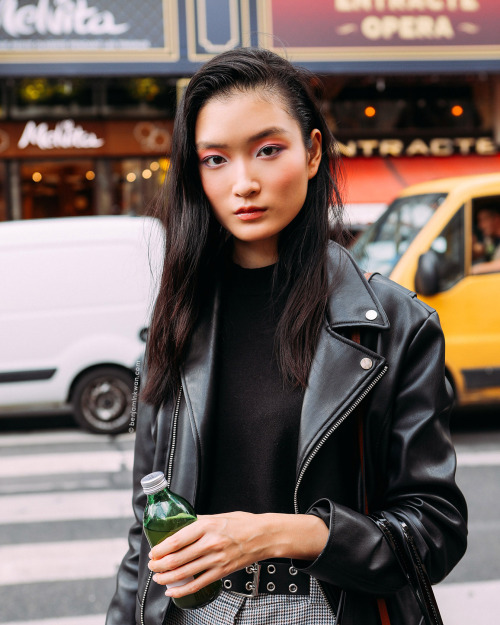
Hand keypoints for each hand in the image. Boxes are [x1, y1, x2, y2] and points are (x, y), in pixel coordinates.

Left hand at [147, 511, 327, 598]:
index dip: (161, 549)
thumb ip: (199, 522)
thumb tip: (181, 525)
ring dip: (167, 578)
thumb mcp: (218, 516)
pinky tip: (173, 591)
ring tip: (158, 578)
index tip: (154, 552)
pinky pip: (197, 584)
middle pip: (177, 559)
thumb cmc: (242, 523)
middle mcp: (209, 543)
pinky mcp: (221, 572)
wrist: (263, 536)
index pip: (176, 540)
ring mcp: (216, 559)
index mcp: (206, 526)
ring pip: (184, 573)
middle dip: (159, 565)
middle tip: (152, 566)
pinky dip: (182, 590)